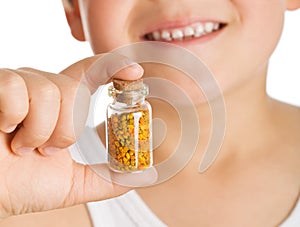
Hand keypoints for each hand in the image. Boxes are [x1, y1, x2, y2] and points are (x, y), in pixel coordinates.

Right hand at [0, 54, 156, 219]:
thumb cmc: (21, 185)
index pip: (91, 72)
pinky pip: (16, 89)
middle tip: (45, 151)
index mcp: (61, 105)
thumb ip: (107, 177)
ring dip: (40, 131)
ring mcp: (17, 84)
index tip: (135, 73)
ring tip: (24, 147)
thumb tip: (141, 175)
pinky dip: (15, 118)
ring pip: (49, 91)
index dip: (114, 67)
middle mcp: (41, 88)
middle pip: (73, 89)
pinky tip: (5, 130)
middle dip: (64, 130)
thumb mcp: (73, 183)